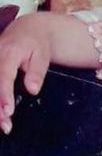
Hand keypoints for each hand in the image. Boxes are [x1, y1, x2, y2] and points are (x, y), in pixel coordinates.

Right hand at [0, 15, 50, 134]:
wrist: (27, 30)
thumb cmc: (37, 44)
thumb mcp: (42, 56)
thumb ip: (37, 73)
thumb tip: (33, 89)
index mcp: (9, 52)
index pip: (4, 75)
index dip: (4, 94)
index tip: (8, 111)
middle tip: (5, 125)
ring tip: (4, 125)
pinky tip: (0, 115)